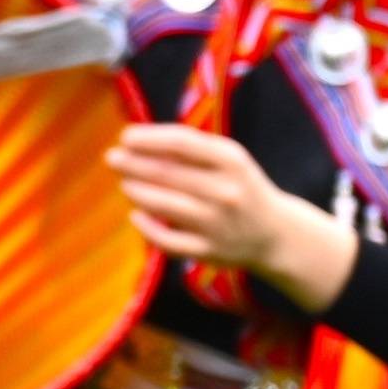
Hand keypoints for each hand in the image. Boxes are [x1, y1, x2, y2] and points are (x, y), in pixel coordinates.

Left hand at [106, 122, 357, 312]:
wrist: (276, 234)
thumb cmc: (239, 187)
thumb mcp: (228, 160)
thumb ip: (191, 149)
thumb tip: (137, 141)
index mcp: (233, 161)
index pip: (183, 143)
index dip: (150, 139)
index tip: (126, 137)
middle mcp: (226, 191)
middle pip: (169, 174)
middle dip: (133, 164)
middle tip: (112, 158)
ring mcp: (218, 224)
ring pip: (164, 205)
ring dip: (137, 191)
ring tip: (125, 183)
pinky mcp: (209, 251)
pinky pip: (168, 241)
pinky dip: (147, 228)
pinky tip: (135, 215)